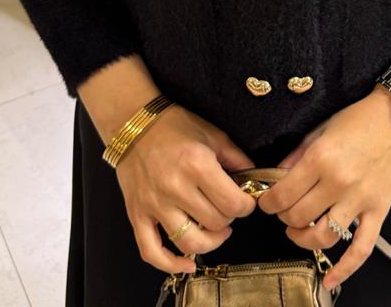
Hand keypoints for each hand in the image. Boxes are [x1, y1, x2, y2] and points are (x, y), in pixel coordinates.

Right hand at [115, 104, 257, 273]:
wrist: (135, 125)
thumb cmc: (176, 127)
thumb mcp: (214, 136)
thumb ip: (237, 159)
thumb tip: (255, 181)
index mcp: (197, 165)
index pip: (233, 203)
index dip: (246, 206)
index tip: (246, 201)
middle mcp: (175, 188)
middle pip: (215, 223)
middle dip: (229, 218)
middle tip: (227, 206)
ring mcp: (154, 204)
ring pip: (189, 242)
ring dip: (210, 241)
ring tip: (216, 230)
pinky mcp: (137, 215)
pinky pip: (152, 252)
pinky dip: (171, 264)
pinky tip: (188, 263)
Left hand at [256, 85, 390, 290]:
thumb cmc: (358, 120)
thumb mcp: (320, 130)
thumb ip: (296, 155)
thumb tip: (276, 176)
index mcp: (320, 159)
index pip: (283, 194)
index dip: (268, 203)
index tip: (267, 202)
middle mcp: (338, 182)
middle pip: (298, 217)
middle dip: (284, 218)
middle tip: (284, 211)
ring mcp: (359, 199)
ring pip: (323, 236)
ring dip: (303, 240)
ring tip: (298, 232)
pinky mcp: (378, 211)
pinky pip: (361, 248)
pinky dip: (345, 268)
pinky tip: (330, 279)